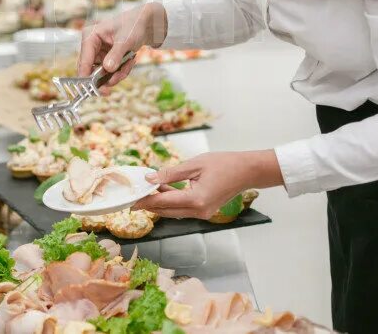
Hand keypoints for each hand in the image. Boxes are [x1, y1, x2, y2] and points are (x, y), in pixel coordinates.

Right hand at [77, 2, 167, 89]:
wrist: (145, 24)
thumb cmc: (134, 25)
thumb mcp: (126, 40)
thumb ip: (116, 55)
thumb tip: (107, 69)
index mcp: (90, 36)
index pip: (84, 60)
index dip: (87, 77)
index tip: (96, 90)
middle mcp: (91, 45)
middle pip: (91, 71)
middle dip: (106, 77)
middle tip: (116, 81)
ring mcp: (98, 53)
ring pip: (102, 74)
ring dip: (116, 74)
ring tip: (129, 64)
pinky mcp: (106, 58)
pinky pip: (110, 72)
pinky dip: (121, 71)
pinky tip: (129, 61)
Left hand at [133, 151, 281, 219]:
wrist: (247, 171)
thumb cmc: (224, 164)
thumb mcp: (194, 164)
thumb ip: (170, 173)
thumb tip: (150, 179)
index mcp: (196, 200)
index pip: (163, 202)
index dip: (145, 201)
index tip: (131, 201)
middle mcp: (199, 211)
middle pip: (167, 211)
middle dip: (149, 205)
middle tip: (133, 199)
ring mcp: (203, 214)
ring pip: (174, 211)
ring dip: (160, 203)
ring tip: (145, 192)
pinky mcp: (205, 211)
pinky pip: (183, 209)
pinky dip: (172, 201)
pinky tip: (163, 190)